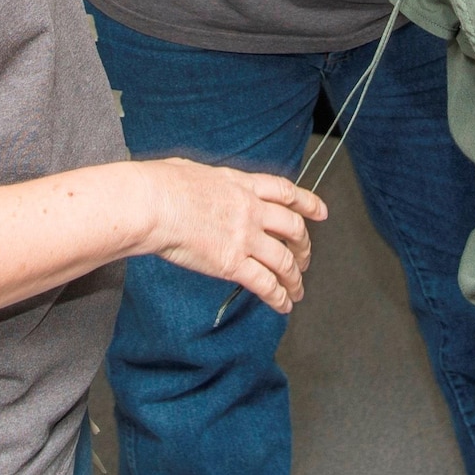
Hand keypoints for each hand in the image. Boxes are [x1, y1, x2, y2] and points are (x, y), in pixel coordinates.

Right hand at [139, 158, 326, 313]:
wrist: (153, 203)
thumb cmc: (162, 184)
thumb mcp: (195, 170)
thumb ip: (209, 181)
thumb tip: (199, 181)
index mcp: (242, 184)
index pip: (286, 192)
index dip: (308, 203)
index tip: (321, 212)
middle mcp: (251, 210)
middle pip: (293, 228)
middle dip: (304, 247)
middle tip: (305, 259)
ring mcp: (244, 237)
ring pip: (284, 260)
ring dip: (294, 278)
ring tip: (297, 291)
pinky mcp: (232, 263)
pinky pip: (265, 284)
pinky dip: (278, 297)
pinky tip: (283, 305)